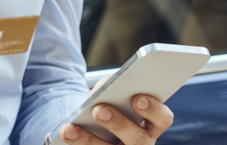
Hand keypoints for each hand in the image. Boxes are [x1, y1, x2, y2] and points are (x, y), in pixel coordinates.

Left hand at [57, 95, 173, 144]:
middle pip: (137, 139)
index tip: (137, 98)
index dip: (153, 109)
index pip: (163, 118)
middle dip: (118, 124)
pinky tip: (63, 134)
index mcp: (152, 124)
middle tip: (99, 109)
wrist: (94, 125)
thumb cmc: (111, 103)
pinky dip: (77, 144)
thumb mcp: (114, 94)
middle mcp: (143, 143)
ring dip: (88, 140)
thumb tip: (106, 88)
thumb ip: (114, 88)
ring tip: (69, 129)